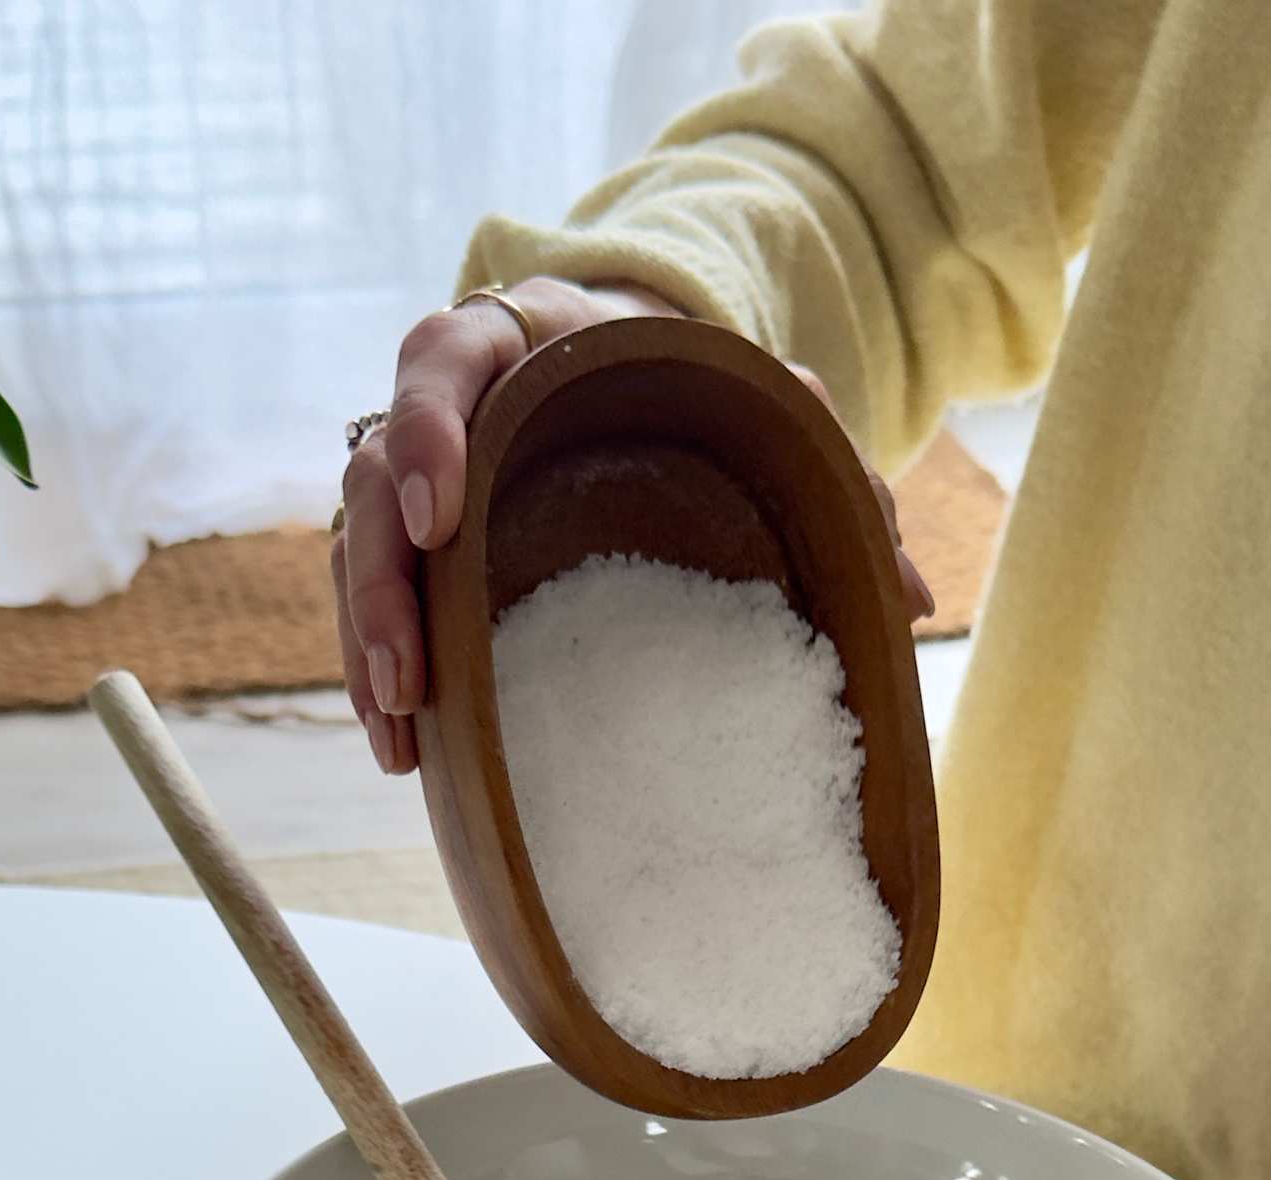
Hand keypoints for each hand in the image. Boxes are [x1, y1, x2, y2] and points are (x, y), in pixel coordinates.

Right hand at [332, 278, 934, 776]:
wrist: (639, 384)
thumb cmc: (693, 395)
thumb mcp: (765, 413)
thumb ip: (831, 472)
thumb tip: (911, 596)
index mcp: (525, 343)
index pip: (444, 360)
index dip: (427, 432)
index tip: (439, 514)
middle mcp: (451, 401)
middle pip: (373, 466)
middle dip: (383, 576)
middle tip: (409, 670)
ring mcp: (420, 475)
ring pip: (358, 541)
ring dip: (368, 637)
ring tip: (398, 725)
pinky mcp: (415, 545)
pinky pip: (372, 599)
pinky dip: (377, 672)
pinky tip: (400, 746)